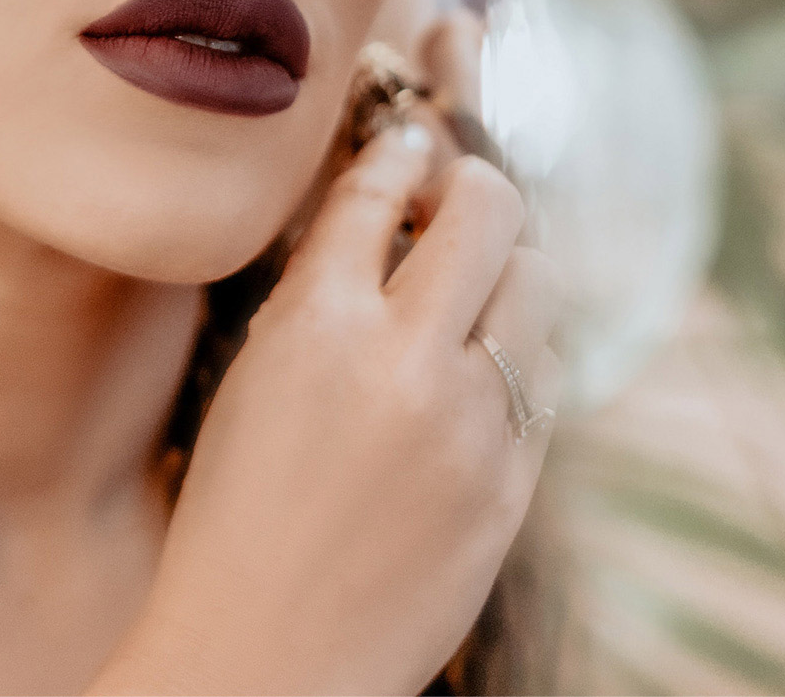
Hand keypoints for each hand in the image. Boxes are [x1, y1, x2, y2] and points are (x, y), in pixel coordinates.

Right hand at [91, 111, 562, 693]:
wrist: (266, 659)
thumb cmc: (234, 519)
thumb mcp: (254, 383)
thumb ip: (323, 297)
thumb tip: (396, 213)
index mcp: (315, 326)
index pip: (380, 187)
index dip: (400, 149)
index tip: (410, 139)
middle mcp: (403, 360)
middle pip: (488, 210)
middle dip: (478, 186)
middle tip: (460, 193)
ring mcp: (471, 423)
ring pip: (539, 282)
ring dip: (513, 262)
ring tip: (481, 275)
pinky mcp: (514, 482)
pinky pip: (550, 374)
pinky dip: (524, 349)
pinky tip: (491, 359)